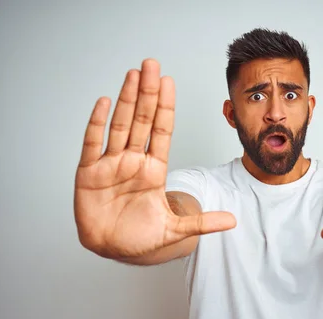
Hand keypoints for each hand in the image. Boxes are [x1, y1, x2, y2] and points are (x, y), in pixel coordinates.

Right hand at [74, 59, 235, 258]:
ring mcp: (110, 165)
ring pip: (119, 125)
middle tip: (152, 64)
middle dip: (147, 93)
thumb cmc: (139, 237)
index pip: (162, 131)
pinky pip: (92, 144)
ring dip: (125, 99)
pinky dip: (96, 123)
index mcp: (153, 170)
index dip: (165, 107)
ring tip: (133, 74)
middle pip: (141, 120)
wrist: (111, 250)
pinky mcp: (89, 174)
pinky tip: (104, 102)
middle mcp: (132, 161)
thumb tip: (233, 221)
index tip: (169, 82)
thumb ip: (201, 223)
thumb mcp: (174, 231)